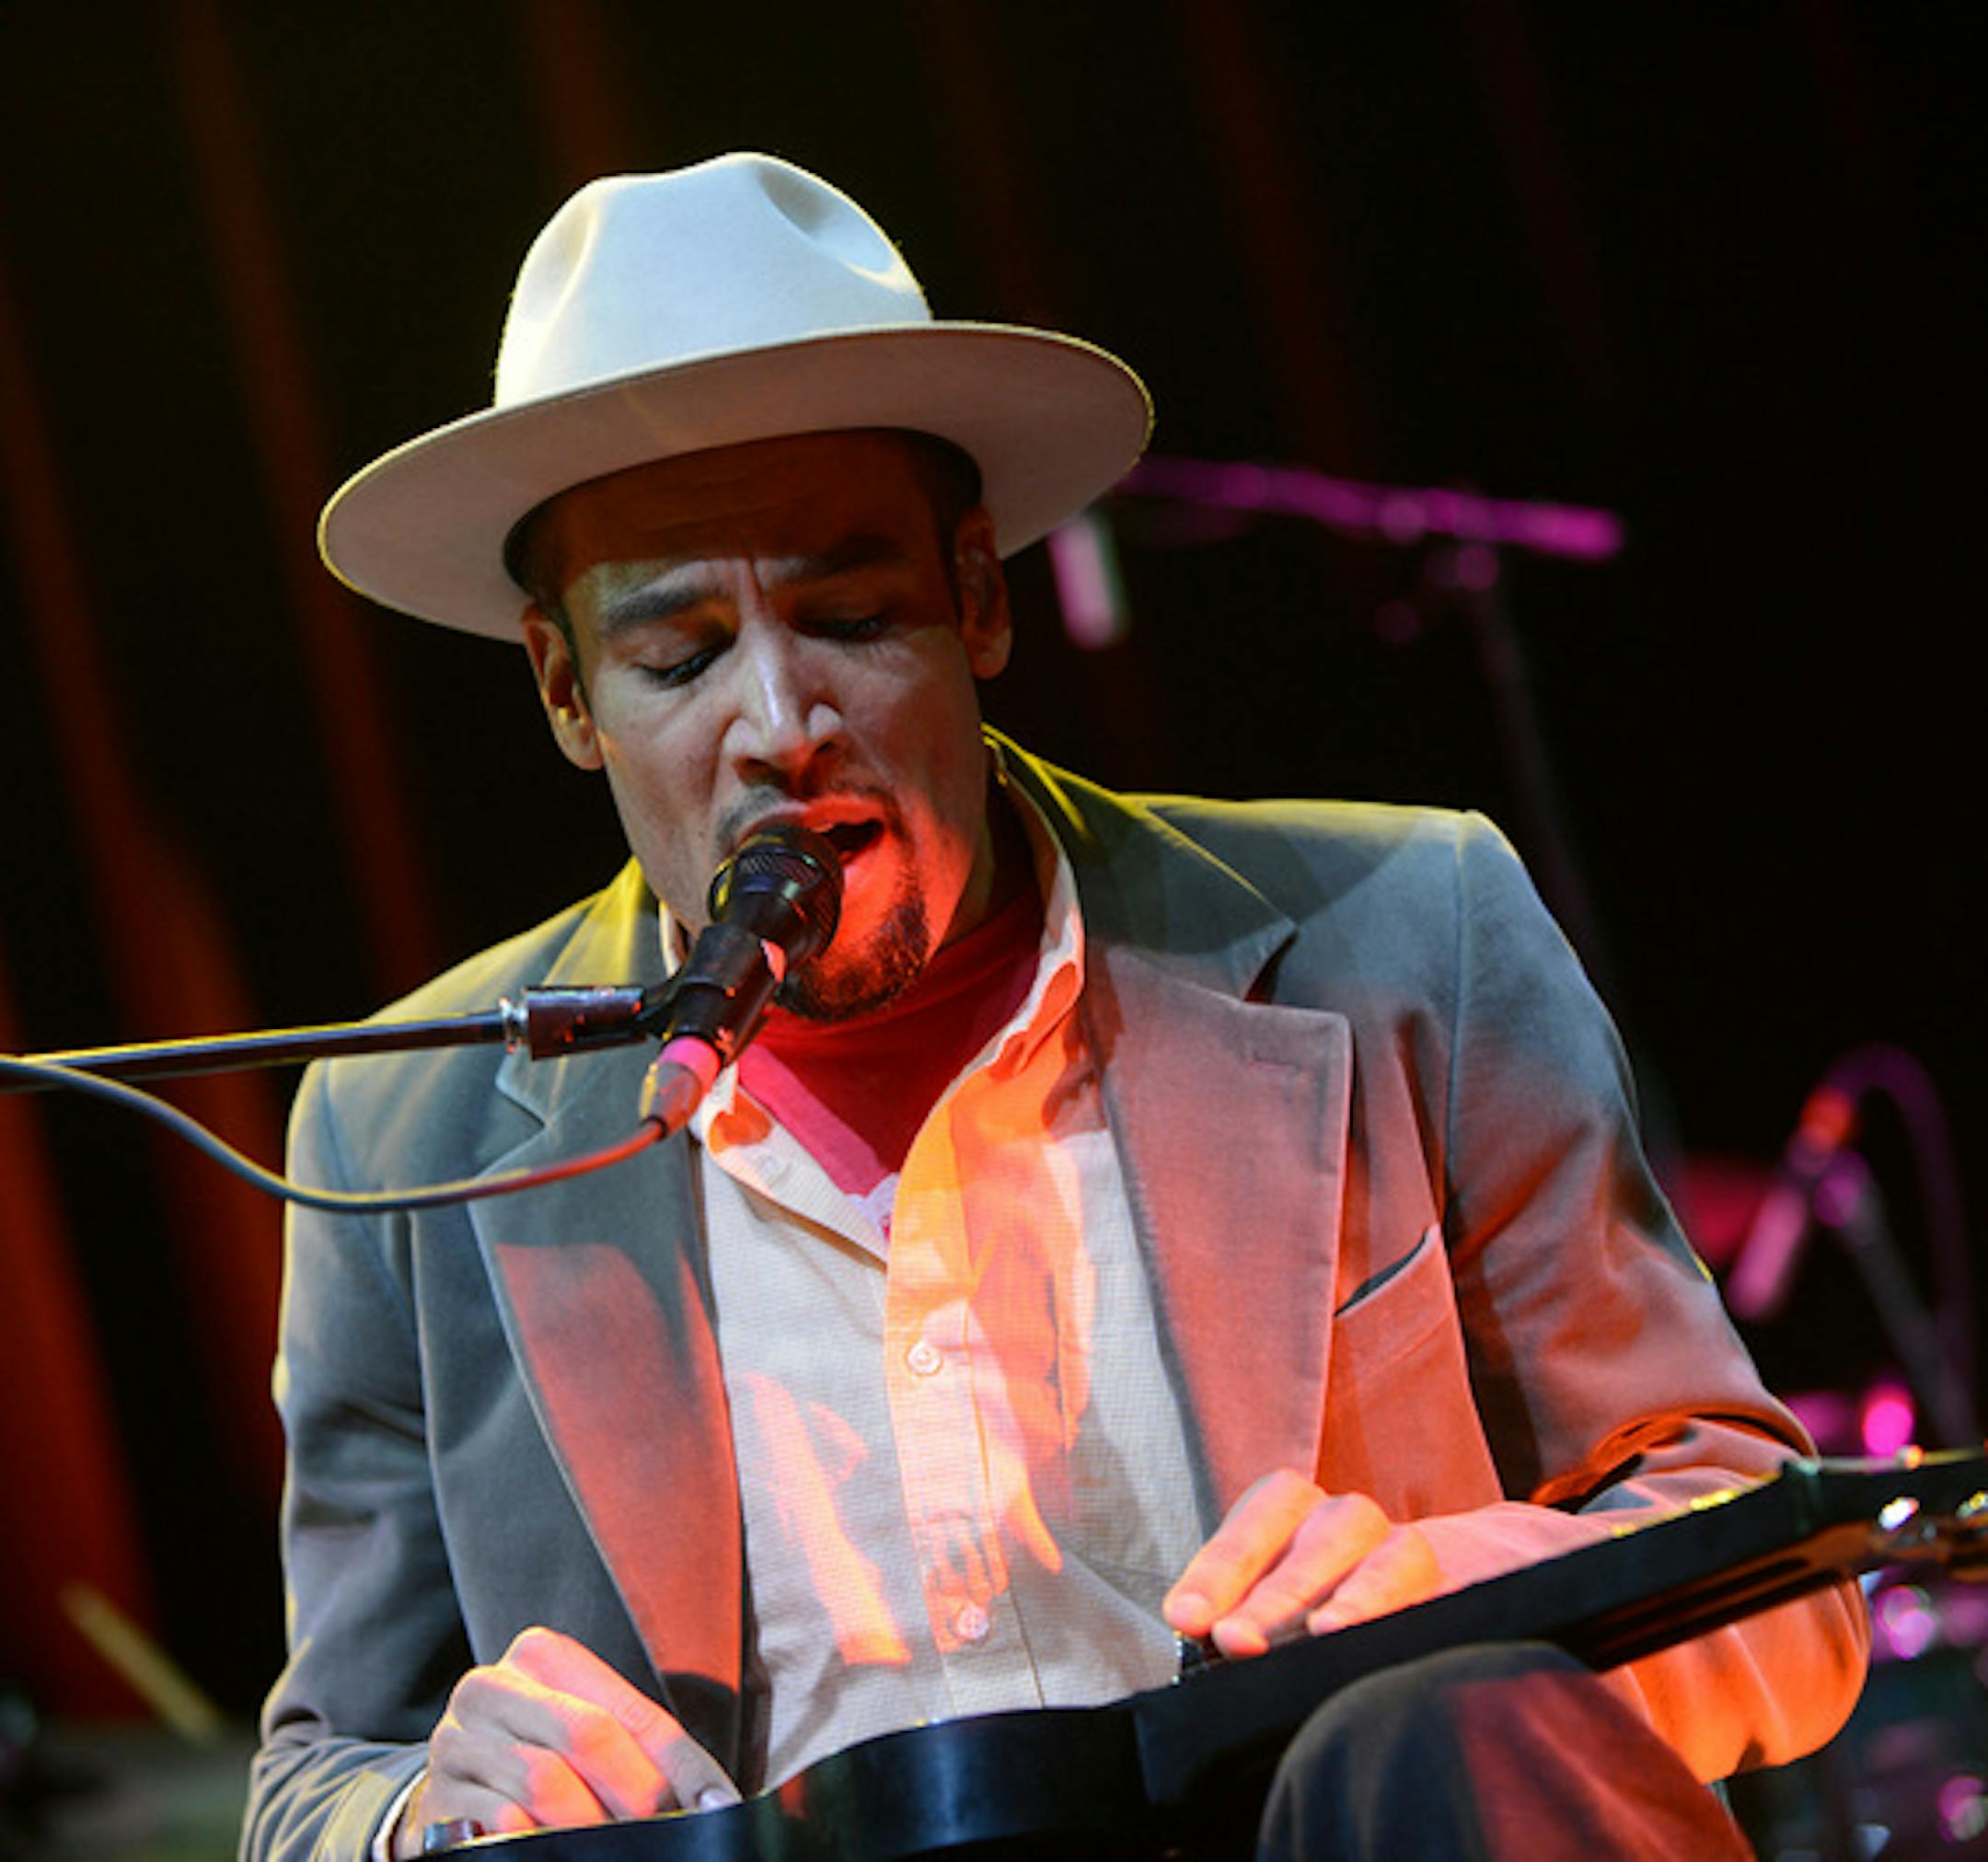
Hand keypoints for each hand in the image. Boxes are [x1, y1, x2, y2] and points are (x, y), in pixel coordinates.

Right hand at [394, 1626, 738, 1853]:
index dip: (680, 1765)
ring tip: (615, 1844)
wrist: (454, 1785)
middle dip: (637, 1794)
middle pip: (588, 1735)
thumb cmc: (541, 1754)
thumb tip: (714, 1804)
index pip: (629, 1712)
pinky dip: (539, 1842)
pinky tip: (559, 1850)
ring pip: (544, 1782)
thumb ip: (643, 1751)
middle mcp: (490, 1687)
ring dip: (590, 1824)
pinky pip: (502, 1824)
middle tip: (665, 1831)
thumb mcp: (589, 1732)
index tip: (715, 1807)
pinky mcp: (436, 1801)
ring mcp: (455, 1743)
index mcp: (540, 1655)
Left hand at [1162, 1470, 1441, 1656]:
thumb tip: (1203, 1644)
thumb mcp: (1264, 1594)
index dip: (1217, 1573)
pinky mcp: (1460, 1587)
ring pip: (1388, 1561)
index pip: (1251, 1528)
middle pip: (1315, 1545)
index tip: (1185, 1619)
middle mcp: (1350, 1518)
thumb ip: (1232, 1613)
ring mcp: (1408, 1550)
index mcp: (1291, 1506)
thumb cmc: (1310, 1596)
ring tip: (1326, 1633)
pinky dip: (1424, 1617)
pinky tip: (1402, 1650)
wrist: (1421, 1578)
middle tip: (1237, 1640)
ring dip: (1355, 1599)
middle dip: (1274, 1597)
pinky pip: (1448, 1597)